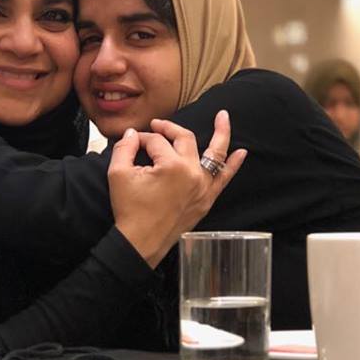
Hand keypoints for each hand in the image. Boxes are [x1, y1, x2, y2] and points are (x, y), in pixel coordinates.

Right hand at [108, 110, 246, 267]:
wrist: (141, 243)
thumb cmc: (130, 211)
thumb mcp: (118, 174)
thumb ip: (124, 148)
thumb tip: (131, 134)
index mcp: (171, 166)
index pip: (156, 141)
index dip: (141, 138)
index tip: (132, 143)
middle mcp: (192, 173)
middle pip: (183, 139)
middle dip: (169, 129)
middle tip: (157, 126)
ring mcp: (202, 186)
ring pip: (214, 153)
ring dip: (221, 133)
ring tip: (224, 116)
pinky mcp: (206, 199)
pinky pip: (224, 178)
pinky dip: (233, 165)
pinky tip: (241, 153)